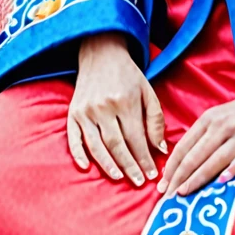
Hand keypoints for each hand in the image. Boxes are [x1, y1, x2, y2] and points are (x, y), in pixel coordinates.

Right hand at [67, 32, 166, 186]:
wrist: (101, 52)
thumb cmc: (128, 74)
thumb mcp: (147, 91)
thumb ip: (155, 119)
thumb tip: (160, 148)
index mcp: (125, 101)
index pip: (136, 139)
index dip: (144, 159)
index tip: (151, 174)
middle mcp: (104, 107)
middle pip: (116, 146)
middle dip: (129, 167)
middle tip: (138, 182)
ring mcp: (86, 111)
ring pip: (96, 146)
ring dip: (108, 165)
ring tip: (119, 178)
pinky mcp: (73, 112)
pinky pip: (74, 138)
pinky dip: (78, 155)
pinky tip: (87, 168)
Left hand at [158, 82, 234, 197]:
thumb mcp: (222, 115)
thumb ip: (205, 134)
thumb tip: (185, 160)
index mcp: (210, 119)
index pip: (184, 146)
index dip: (171, 167)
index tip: (162, 185)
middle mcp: (222, 126)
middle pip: (195, 156)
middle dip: (178, 177)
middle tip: (167, 197)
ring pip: (214, 159)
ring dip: (197, 178)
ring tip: (184, 194)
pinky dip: (231, 170)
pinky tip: (221, 183)